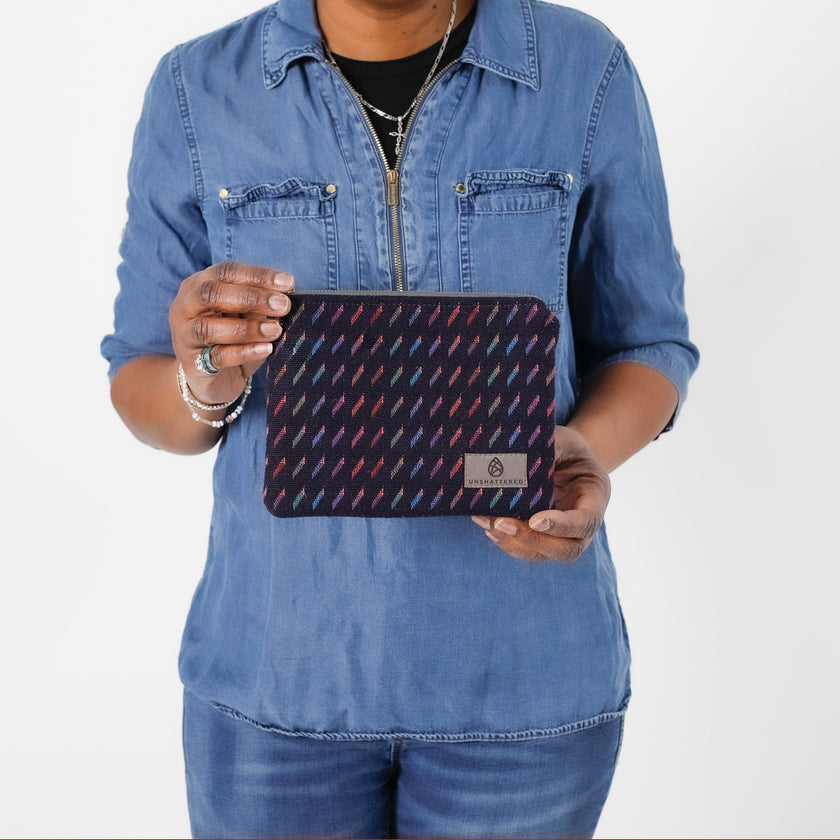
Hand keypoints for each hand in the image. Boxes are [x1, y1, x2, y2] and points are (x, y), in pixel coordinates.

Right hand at [169, 261, 293, 404]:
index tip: (287, 283)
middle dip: (251, 297)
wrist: (211, 379)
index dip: (257, 275)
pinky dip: (244, 352)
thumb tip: (282, 300)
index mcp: (199, 285)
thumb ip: (259, 307)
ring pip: (209, 327)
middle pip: (211, 293)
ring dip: (247, 328)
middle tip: (282, 305)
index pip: (226, 272)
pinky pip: (217, 356)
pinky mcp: (191, 363)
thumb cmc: (231, 339)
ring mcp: (184, 335)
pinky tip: (266, 349)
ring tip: (276, 330)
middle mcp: (185, 306)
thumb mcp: (247, 318)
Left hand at [472, 426, 609, 562]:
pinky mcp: (542, 536)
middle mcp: (583, 524)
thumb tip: (515, 459)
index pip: (586, 522)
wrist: (566, 457)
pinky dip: (505, 540)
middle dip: (532, 540)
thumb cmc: (566, 446)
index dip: (561, 526)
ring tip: (486, 522)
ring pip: (543, 555)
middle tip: (501, 523)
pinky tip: (486, 524)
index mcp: (595, 497)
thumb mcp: (563, 440)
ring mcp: (563, 535)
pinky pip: (526, 548)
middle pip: (567, 550)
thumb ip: (549, 450)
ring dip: (513, 543)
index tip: (535, 520)